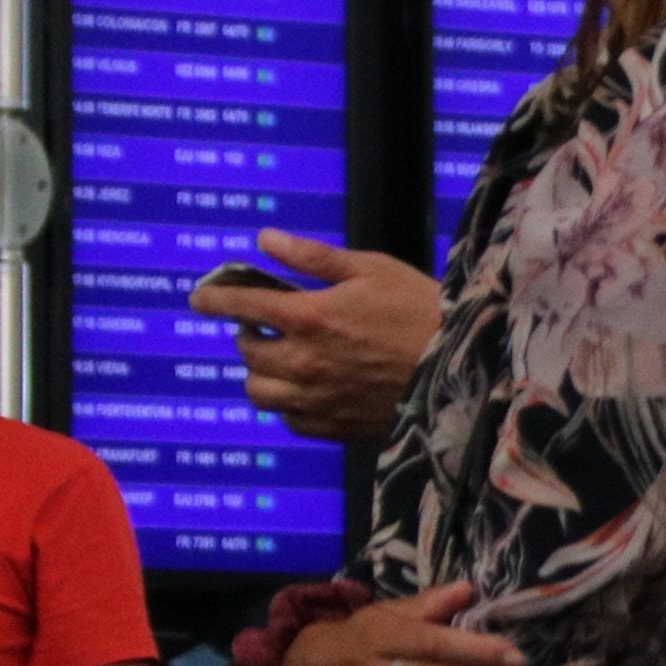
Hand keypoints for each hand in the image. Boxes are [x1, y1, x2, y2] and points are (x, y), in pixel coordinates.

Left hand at [193, 233, 442, 445]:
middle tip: (266, 325)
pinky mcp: (334, 426)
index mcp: (308, 316)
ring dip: (262, 372)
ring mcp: (315, 398)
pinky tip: (307, 389)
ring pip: (259, 391)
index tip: (201, 297)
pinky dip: (288, 403)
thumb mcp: (372, 269)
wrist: (464, 368)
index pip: (240, 304)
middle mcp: (302, 361)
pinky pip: (289, 420)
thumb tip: (265, 239)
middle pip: (246, 350)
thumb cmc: (423, 311)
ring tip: (280, 361)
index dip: (214, 297)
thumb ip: (313, 257)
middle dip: (249, 333)